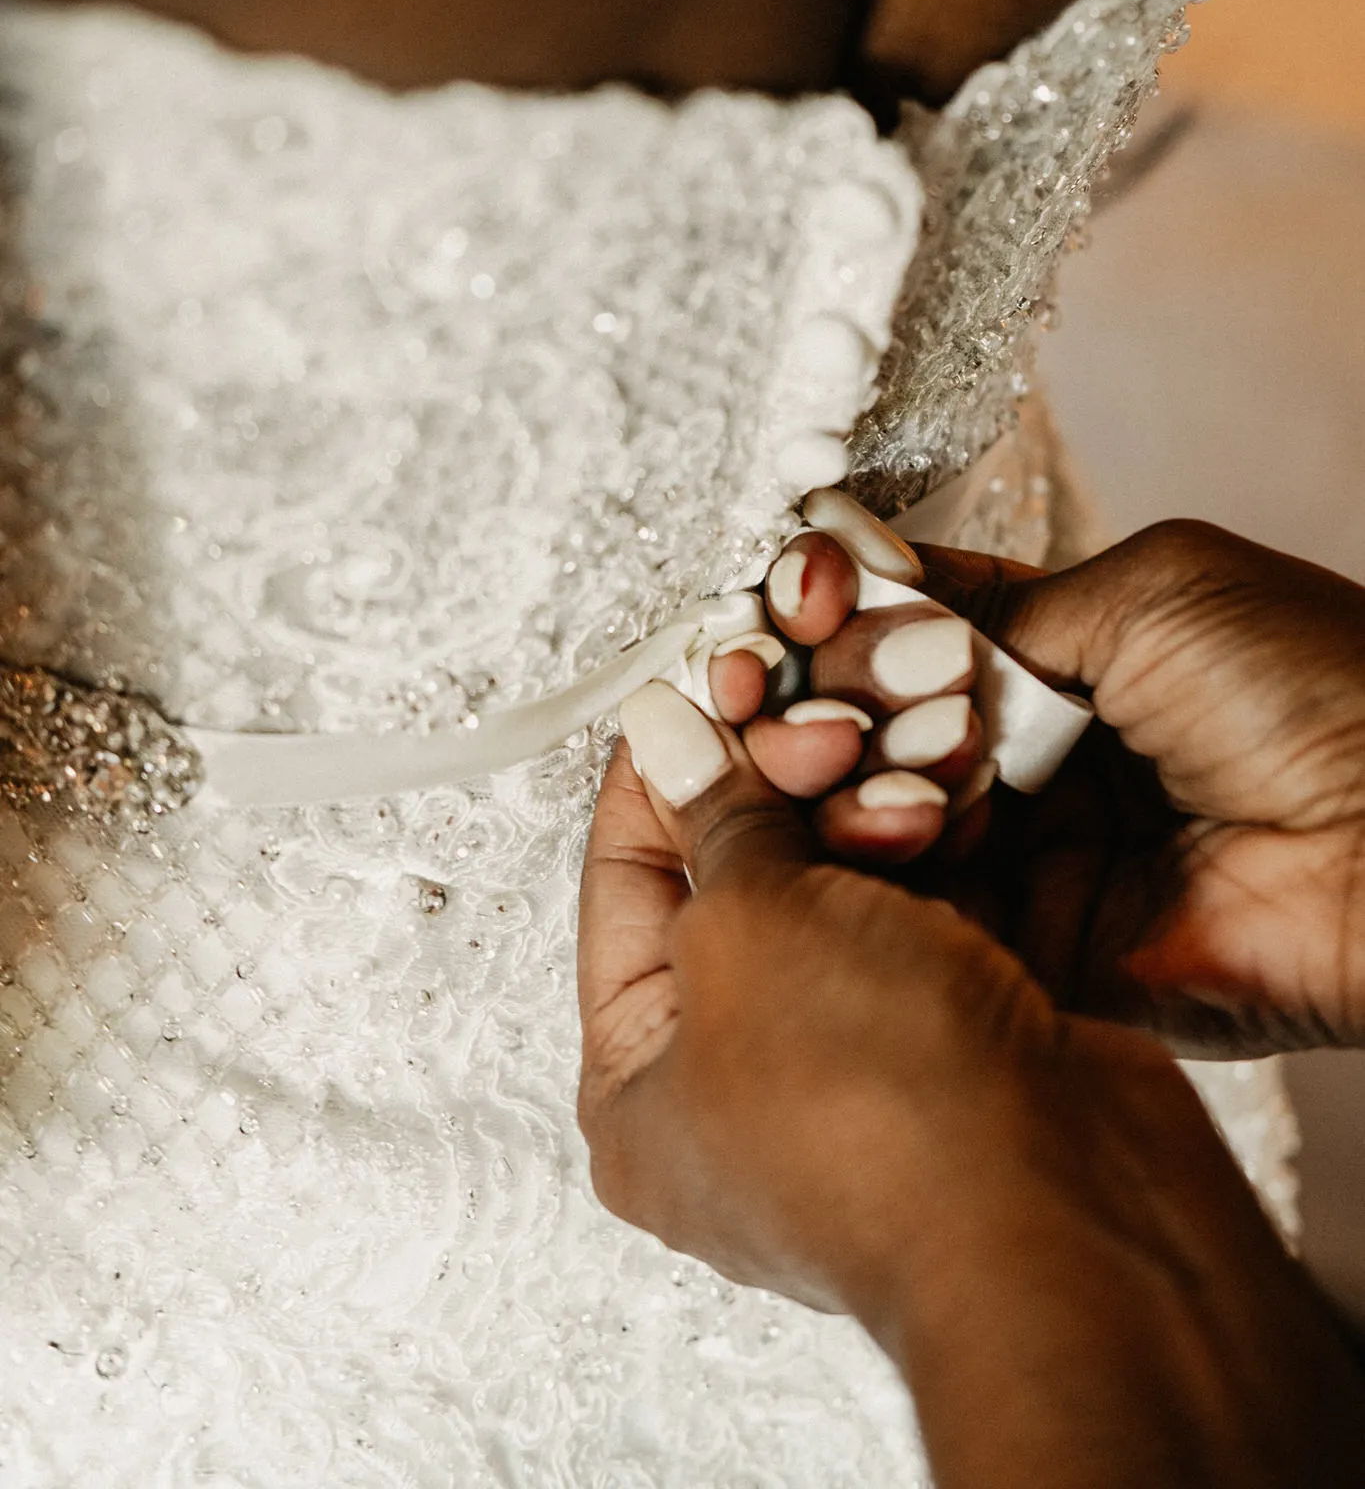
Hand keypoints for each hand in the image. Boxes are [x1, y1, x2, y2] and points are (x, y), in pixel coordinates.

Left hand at [578, 687, 1364, 1488]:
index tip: (702, 681)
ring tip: (905, 763)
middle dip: (782, 786)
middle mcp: (738, 1091)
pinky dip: (938, 856)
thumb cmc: (879, 1114)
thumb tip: (667, 734)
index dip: (662, 769)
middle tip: (821, 720)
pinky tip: (956, 794)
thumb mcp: (752, 927)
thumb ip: (715, 819)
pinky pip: (926, 921)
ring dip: (870, 811)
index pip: (623, 881)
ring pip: (842, 894)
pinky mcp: (957, 1051)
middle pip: (736, 884)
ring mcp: (855, 1073)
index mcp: (639, 1093)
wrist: (1071, 1217)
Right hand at [817, 520, 1364, 1055]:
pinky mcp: (1046, 958)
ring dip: (837, 785)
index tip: (786, 599)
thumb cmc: (1318, 684)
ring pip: (883, 825)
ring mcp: (1036, 859)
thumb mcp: (1150, 592)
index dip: (838, 614)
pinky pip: (932, 923)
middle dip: (819, 703)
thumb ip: (996, 610)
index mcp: (1063, 656)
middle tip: (774, 687)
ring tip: (820, 753)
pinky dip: (881, 879)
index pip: (910, 634)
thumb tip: (869, 603)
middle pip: (877, 731)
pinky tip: (860, 828)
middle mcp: (1035, 757)